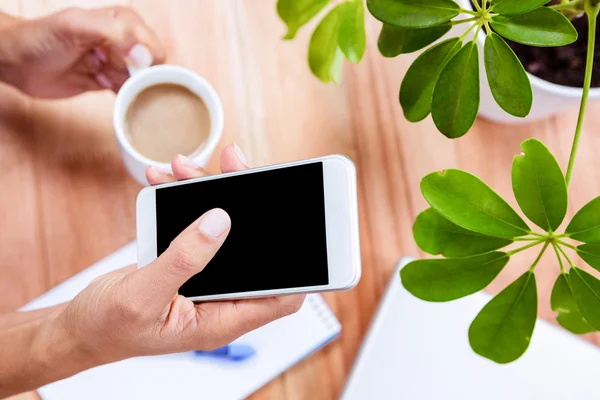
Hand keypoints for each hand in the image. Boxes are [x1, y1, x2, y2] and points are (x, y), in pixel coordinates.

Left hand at [0, 7, 164, 97]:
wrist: (16, 62)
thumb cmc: (40, 38)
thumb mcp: (77, 27)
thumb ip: (115, 34)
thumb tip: (145, 56)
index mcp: (123, 21)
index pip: (153, 47)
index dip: (143, 62)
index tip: (121, 65)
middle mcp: (123, 41)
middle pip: (151, 68)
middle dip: (134, 77)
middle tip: (107, 71)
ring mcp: (116, 63)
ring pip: (140, 82)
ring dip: (124, 87)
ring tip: (99, 76)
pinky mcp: (107, 81)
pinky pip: (128, 93)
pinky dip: (121, 96)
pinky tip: (101, 85)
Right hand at [57, 144, 304, 365]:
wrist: (80, 325)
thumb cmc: (108, 326)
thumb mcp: (141, 296)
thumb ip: (182, 260)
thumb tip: (220, 222)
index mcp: (221, 320)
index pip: (280, 297)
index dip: (300, 268)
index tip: (301, 228)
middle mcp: (220, 298)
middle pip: (256, 250)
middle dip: (248, 203)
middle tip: (235, 165)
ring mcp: (205, 277)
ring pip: (225, 229)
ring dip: (209, 193)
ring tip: (186, 165)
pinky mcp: (188, 260)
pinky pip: (195, 224)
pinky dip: (182, 198)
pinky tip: (165, 177)